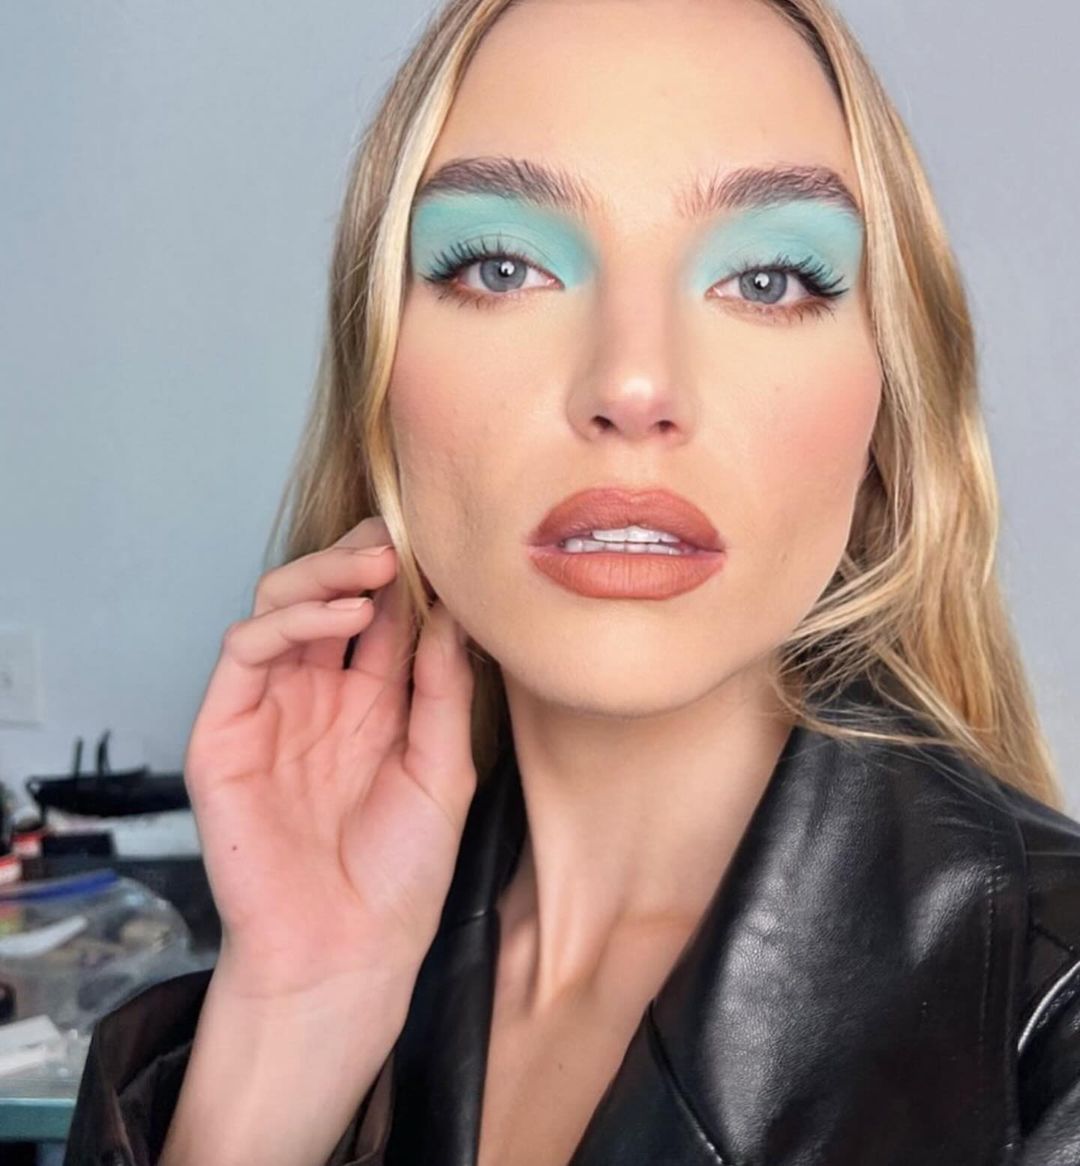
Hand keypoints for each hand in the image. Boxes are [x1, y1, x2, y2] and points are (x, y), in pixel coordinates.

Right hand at [182, 516, 476, 1003]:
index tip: (439, 546)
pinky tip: (342, 615)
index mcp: (372, 704)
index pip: (382, 619)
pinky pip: (245, 651)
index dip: (406, 580)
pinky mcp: (225, 730)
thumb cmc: (400, 875)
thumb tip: (451, 611)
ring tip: (376, 567)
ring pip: (280, 607)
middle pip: (329, 599)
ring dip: (326, 574)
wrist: (347, 952)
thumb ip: (441, 689)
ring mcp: (270, 708)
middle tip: (399, 542)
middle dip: (361, 560)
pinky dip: (289, 619)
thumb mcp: (443, 771)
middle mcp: (320, 696)